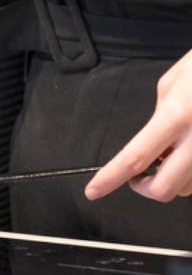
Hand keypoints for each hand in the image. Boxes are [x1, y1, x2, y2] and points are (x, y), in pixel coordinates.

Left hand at [86, 50, 191, 201]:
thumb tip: (155, 141)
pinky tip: (188, 152)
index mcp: (176, 116)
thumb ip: (159, 116)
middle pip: (164, 188)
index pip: (135, 157)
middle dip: (145, 187)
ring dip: (173, 180)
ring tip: (171, 155)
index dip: (110, 178)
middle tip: (139, 175)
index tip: (93, 191)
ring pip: (188, 189)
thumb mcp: (172, 84)